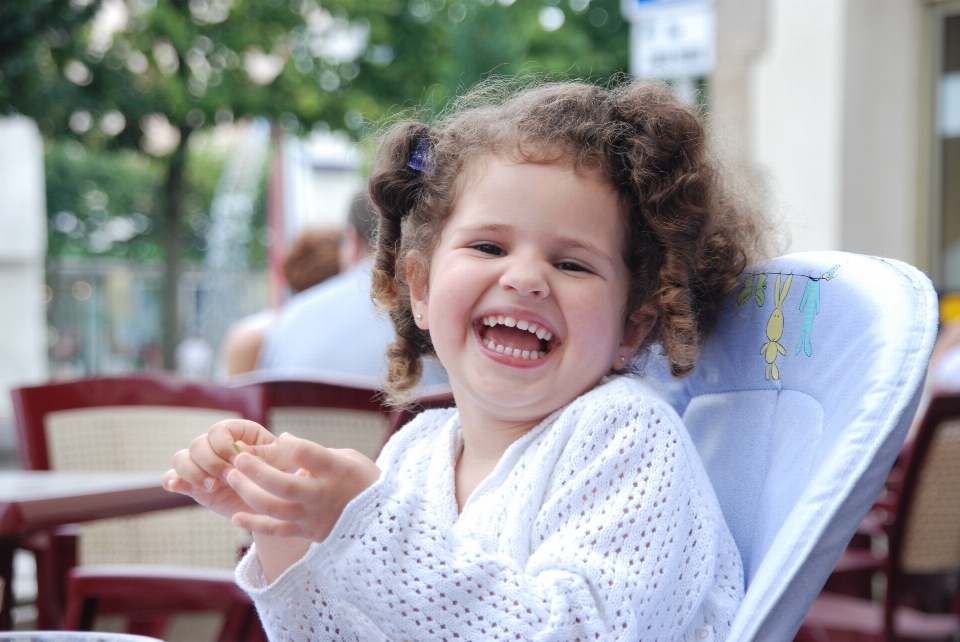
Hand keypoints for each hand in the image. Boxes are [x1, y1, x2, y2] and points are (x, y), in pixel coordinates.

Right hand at [163, 419, 278, 519]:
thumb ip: (266, 453)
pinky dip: (172, 480)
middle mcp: (217, 445)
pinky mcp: (195, 484)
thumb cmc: (285, 474)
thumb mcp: (283, 461)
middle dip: (211, 462)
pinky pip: (173, 477)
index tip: (238, 462)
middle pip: (198, 444)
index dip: (224, 446)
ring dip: (193, 472)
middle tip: (228, 478)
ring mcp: (204, 464)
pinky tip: (178, 486)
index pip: (218, 431)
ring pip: (182, 458)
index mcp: (239, 432)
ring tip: (213, 487)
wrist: (278, 503)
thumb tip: (241, 448)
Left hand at [224, 433, 380, 541]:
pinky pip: (276, 532)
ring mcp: (313, 516)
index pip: (304, 453)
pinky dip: (254, 525)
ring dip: (248, 492)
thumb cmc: (363, 481)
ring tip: (232, 477)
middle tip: (238, 458)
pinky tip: (236, 517)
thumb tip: (286, 446)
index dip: (288, 442)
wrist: (382, 520)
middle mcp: (322, 495)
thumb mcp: (350, 458)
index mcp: (336, 470)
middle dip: (255, 470)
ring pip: (273, 508)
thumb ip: (318, 453)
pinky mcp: (307, 533)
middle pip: (282, 484)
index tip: (283, 439)